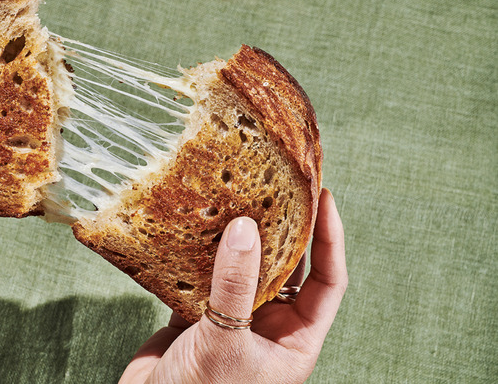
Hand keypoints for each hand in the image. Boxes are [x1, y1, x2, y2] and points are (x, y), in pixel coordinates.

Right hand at [120, 189, 346, 382]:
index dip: (331, 239)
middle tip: (281, 186)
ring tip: (241, 197)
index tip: (324, 197)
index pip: (329, 282)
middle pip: (291, 268)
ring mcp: (234, 321)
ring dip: (244, 238)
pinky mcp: (198, 316)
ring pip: (248, 268)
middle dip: (287, 229)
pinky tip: (198, 227)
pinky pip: (208, 275)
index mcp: (293, 341)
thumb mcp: (225, 343)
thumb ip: (235, 286)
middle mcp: (269, 327)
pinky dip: (203, 252)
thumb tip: (246, 227)